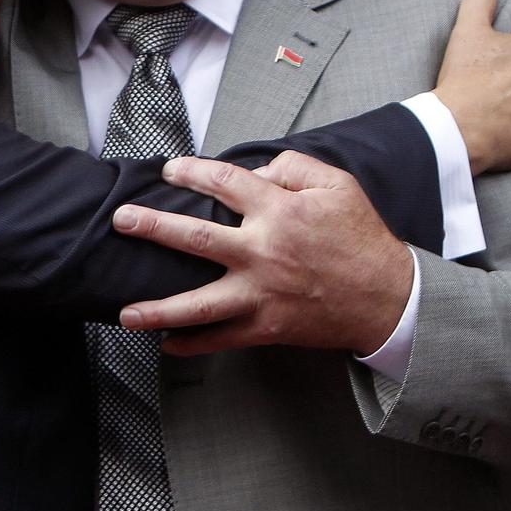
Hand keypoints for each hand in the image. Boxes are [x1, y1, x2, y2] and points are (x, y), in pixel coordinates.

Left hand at [115, 152, 412, 356]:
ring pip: (198, 303)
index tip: (170, 171)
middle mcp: (262, 251)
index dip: (191, 171)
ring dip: (158, 308)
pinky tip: (166, 344)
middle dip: (152, 227)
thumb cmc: (361, 237)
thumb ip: (293, 166)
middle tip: (122, 220)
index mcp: (278, 210)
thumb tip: (256, 171)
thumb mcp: (337, 184)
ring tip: (124, 311)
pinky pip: (221, 338)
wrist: (389, 299)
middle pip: (194, 238)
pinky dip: (192, 344)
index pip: (222, 182)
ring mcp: (261, 293)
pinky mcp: (266, 326)